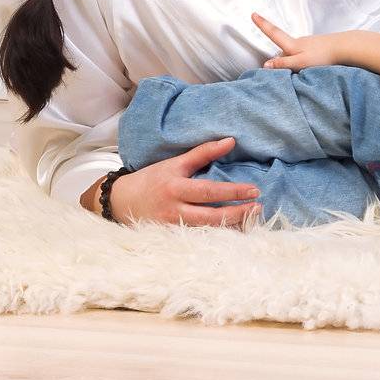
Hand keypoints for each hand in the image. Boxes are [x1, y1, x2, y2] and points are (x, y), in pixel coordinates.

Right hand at [106, 137, 261, 226]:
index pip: (209, 191)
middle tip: (258, 206)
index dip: (233, 192)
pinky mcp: (171, 238)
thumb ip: (203, 153)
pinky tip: (234, 231)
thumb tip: (231, 141)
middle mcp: (175, 210)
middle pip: (211, 216)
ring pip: (207, 231)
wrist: (120, 202)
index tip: (254, 190)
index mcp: (176, 188)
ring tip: (252, 219)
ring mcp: (172, 228)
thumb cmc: (152, 179)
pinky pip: (199, 238)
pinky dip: (217, 235)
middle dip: (237, 213)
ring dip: (231, 226)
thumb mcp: (175, 163)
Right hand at [254, 12, 343, 70]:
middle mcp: (299, 41)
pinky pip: (304, 55)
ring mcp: (309, 44)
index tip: (253, 14)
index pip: (273, 33)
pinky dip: (302, 61)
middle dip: (278, 58)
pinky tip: (309, 68)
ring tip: (297, 73)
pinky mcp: (317, 48)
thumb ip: (283, 65)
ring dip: (292, 61)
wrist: (345, 48)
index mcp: (292, 44)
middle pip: (283, 49)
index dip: (262, 24)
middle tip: (277, 71)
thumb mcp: (300, 63)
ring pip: (294, 53)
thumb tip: (265, 65)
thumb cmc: (323, 56)